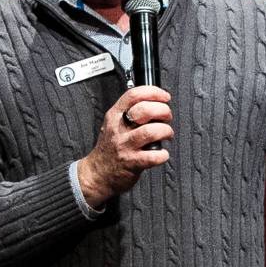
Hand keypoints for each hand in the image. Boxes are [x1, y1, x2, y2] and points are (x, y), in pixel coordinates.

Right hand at [77, 85, 173, 207]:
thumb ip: (130, 112)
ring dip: (165, 131)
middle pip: (145, 110)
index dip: (153, 92)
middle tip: (167, 118)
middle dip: (163, 111)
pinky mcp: (132, 163)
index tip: (164, 97)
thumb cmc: (110, 148)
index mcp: (115, 115)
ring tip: (167, 135)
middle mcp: (119, 129)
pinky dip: (163, 154)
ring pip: (151, 132)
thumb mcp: (113, 124)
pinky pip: (153, 156)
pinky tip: (162, 153)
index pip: (134, 95)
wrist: (98, 174)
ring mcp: (125, 146)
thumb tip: (156, 103)